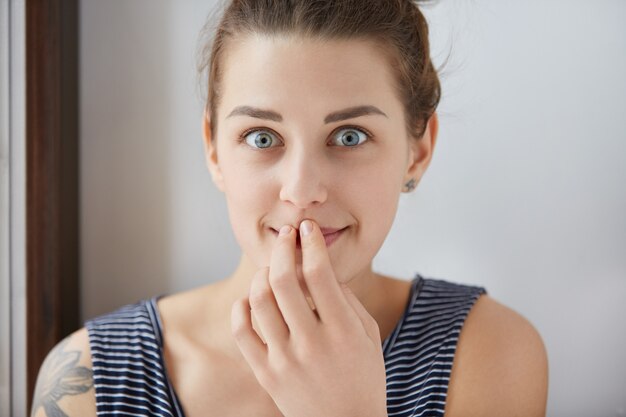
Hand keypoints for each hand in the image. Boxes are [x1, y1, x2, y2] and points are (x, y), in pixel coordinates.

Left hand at [231, 219, 387, 416]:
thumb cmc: (363, 377)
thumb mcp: (369, 336)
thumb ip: (348, 301)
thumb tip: (321, 270)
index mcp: (343, 331)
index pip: (319, 273)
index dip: (311, 242)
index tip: (307, 228)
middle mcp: (311, 343)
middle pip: (283, 279)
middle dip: (283, 247)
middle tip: (286, 235)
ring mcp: (284, 359)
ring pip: (259, 300)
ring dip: (262, 274)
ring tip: (271, 268)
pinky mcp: (265, 373)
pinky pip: (242, 331)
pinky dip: (242, 306)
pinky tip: (253, 298)